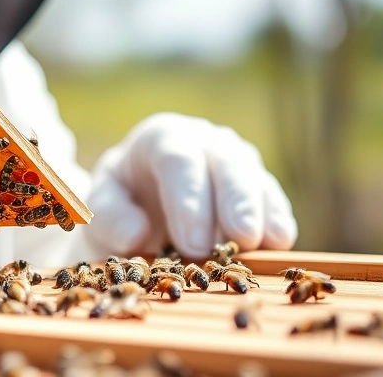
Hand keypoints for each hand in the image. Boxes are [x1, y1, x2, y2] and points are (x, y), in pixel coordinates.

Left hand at [84, 113, 297, 257]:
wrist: (140, 205)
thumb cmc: (120, 202)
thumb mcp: (101, 207)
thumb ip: (110, 217)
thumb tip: (137, 234)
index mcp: (160, 138)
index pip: (178, 161)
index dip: (189, 201)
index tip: (193, 244)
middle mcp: (204, 141)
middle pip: (226, 162)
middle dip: (235, 201)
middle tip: (240, 239)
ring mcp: (235, 160)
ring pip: (255, 177)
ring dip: (262, 211)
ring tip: (267, 243)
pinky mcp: (257, 186)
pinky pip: (272, 198)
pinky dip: (277, 219)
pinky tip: (281, 243)